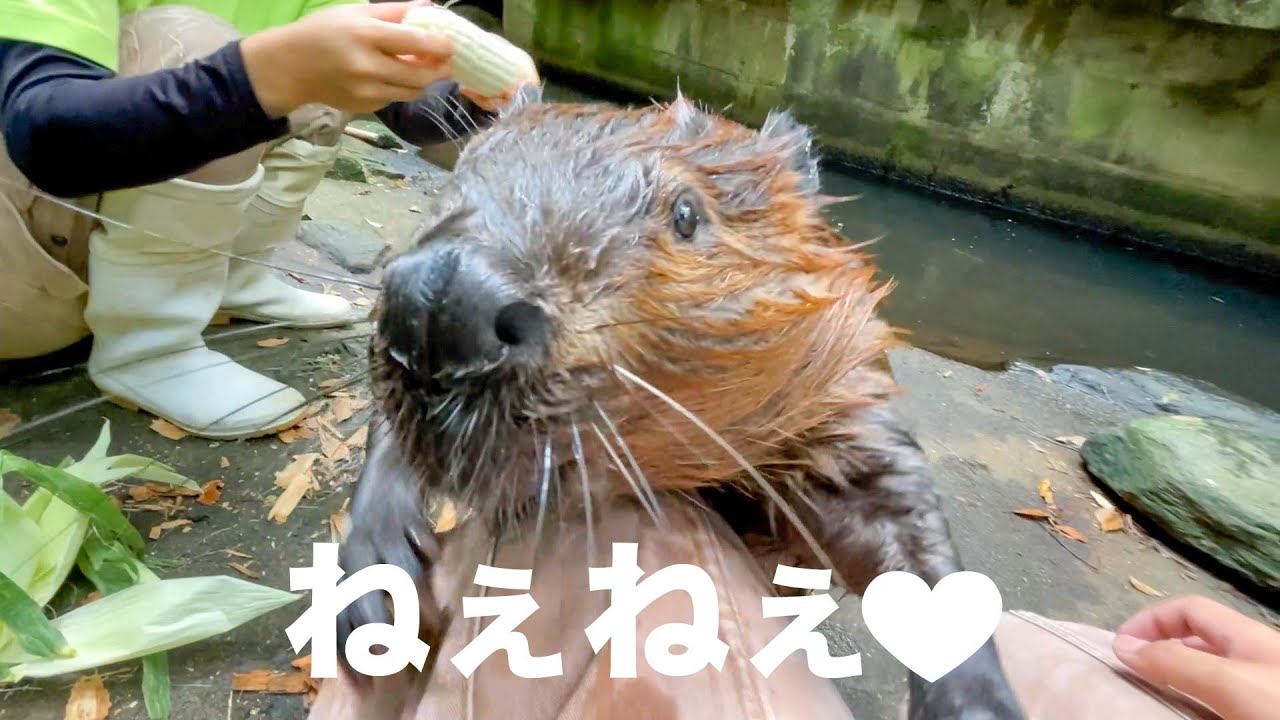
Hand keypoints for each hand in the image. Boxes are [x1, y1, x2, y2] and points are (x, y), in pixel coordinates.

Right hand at [241, 2, 454, 115]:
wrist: (290, 67)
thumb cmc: (323, 32)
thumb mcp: (355, 12)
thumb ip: (395, 10)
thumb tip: (430, 7)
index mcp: (366, 36)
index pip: (415, 42)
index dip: (439, 45)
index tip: (450, 44)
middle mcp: (368, 67)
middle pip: (421, 75)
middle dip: (440, 69)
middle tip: (446, 62)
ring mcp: (367, 92)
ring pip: (412, 92)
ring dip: (424, 81)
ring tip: (425, 68)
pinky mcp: (365, 108)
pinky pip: (395, 99)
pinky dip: (402, 89)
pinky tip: (395, 77)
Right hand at [1112, 595, 1279, 719]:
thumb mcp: (1227, 681)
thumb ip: (1175, 661)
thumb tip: (1121, 645)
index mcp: (1245, 634)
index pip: (1187, 609)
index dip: (1149, 620)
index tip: (1120, 648)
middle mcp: (1254, 656)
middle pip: (1196, 643)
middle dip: (1158, 654)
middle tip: (1131, 679)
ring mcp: (1261, 688)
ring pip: (1208, 678)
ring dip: (1176, 685)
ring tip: (1153, 701)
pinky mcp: (1259, 712)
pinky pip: (1220, 704)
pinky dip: (1196, 707)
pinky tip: (1186, 717)